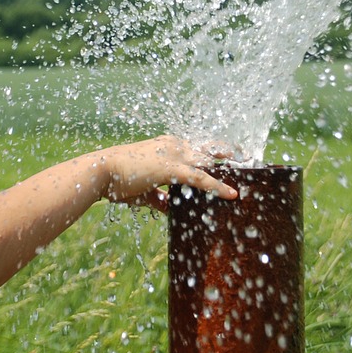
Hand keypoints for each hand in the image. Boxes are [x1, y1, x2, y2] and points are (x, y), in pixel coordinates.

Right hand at [95, 135, 237, 211]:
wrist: (101, 172)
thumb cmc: (118, 180)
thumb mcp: (143, 190)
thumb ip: (159, 198)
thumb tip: (169, 207)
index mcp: (168, 146)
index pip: (198, 147)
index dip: (215, 153)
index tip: (230, 157)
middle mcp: (174, 145)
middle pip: (210, 147)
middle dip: (229, 152)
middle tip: (247, 156)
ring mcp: (173, 155)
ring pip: (210, 159)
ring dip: (230, 165)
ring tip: (250, 168)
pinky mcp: (171, 169)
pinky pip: (200, 178)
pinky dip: (217, 186)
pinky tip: (231, 194)